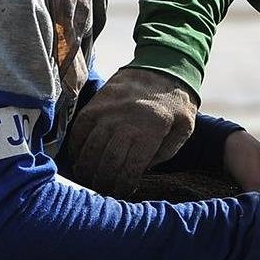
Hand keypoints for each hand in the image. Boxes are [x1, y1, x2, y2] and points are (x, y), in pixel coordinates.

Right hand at [67, 68, 197, 195]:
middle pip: (107, 162)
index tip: (122, 192)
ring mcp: (107, 111)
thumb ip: (165, 153)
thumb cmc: (175, 103)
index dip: (124, 185)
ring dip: (87, 170)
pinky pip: (78, 131)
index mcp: (151, 129)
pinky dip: (76, 149)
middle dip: (104, 183)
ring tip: (90, 180)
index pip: (130, 167)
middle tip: (104, 191)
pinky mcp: (95, 104)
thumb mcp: (184, 128)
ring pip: (90, 149)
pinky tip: (79, 160)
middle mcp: (126, 121)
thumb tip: (139, 172)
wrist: (161, 66)